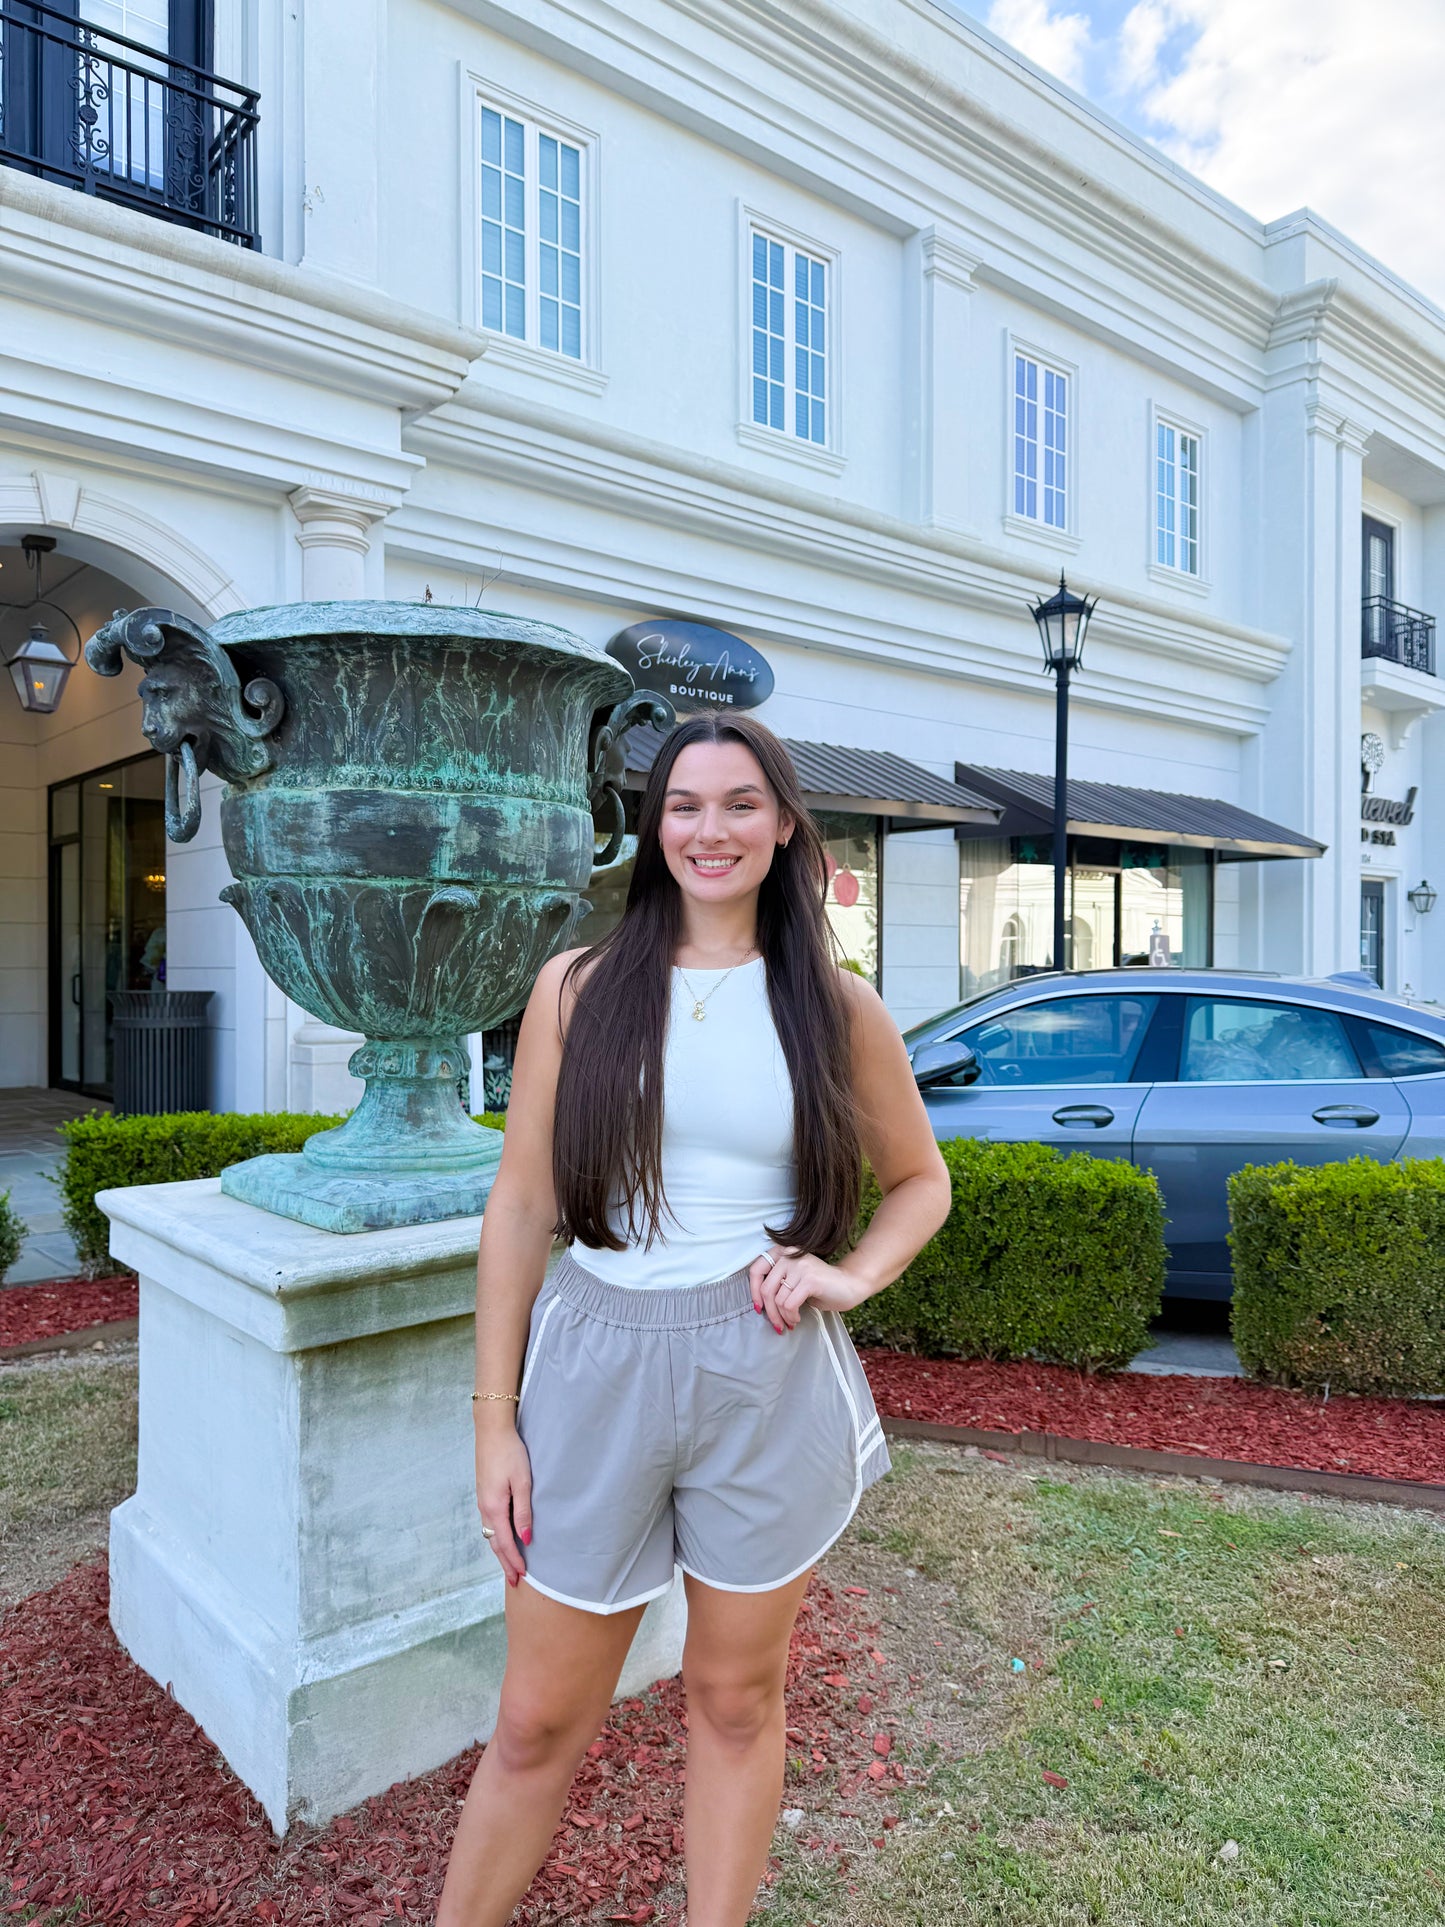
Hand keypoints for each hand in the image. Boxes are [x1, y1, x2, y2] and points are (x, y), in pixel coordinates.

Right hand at [475, 1419, 532, 1586]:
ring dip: (500, 1550)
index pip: (504, 1543)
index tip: (523, 1576)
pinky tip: (503, 1536)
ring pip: (490, 1533)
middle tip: (514, 1581)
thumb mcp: (522, 1482)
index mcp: (494, 1507)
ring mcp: (482, 1500)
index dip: (514, 1560)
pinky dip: (496, 1536)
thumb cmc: (510, 1453)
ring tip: (510, 1563)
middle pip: (494, 1542)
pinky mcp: (484, 1493)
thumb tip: (525, 1539)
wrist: (492, 1430)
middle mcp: (484, 1507)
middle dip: (505, 1562)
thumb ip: (523, 1511)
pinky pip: (489, 1522)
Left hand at [748, 1245, 863, 1330]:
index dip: (753, 1292)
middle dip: (770, 1312)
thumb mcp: (794, 1279)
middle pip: (765, 1289)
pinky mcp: (809, 1279)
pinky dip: (791, 1316)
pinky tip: (797, 1318)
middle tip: (777, 1324)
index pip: (756, 1270)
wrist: (850, 1285)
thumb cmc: (821, 1286)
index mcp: (783, 1251)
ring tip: (791, 1322)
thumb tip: (759, 1303)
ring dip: (783, 1317)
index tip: (759, 1308)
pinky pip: (789, 1304)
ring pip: (777, 1300)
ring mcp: (800, 1265)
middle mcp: (790, 1255)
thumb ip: (777, 1282)